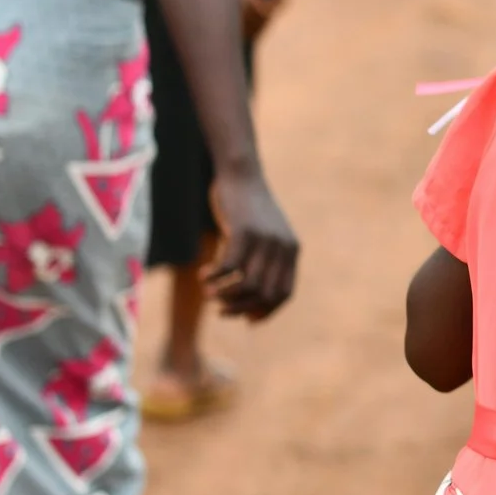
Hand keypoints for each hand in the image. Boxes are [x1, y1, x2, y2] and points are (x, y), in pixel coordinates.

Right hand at [206, 167, 297, 320]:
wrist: (241, 175)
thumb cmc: (248, 211)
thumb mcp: (264, 238)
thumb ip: (263, 265)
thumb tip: (252, 306)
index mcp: (291, 251)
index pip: (284, 293)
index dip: (265, 311)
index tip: (245, 319)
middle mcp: (282, 246)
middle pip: (265, 294)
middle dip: (241, 308)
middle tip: (221, 309)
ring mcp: (265, 239)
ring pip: (248, 285)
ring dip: (225, 295)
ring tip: (210, 293)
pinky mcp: (243, 231)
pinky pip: (228, 267)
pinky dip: (214, 278)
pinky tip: (203, 275)